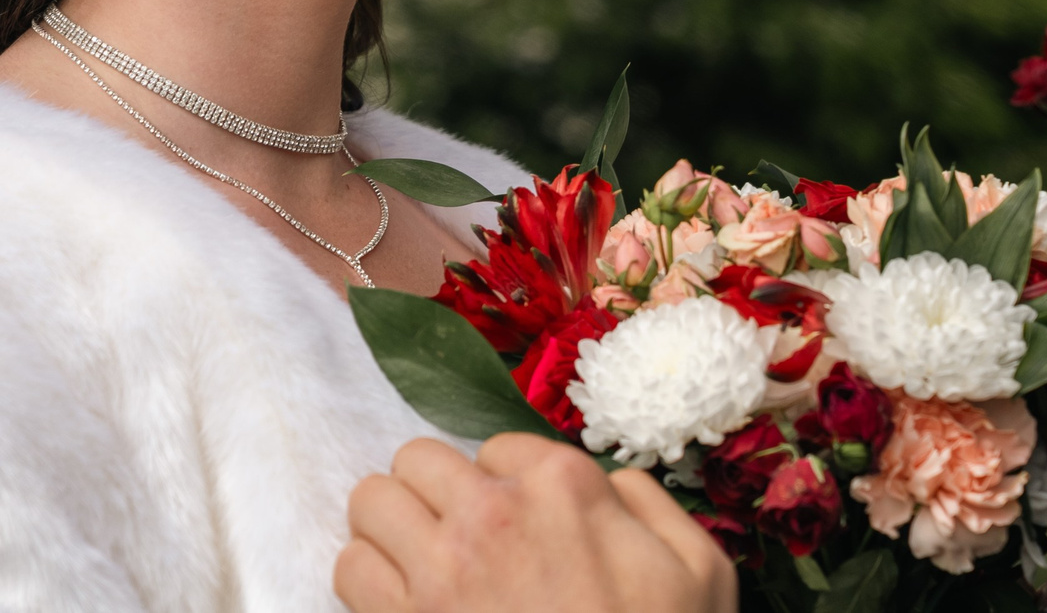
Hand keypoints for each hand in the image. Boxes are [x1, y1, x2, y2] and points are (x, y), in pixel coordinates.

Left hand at [337, 433, 736, 612]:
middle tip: (456, 536)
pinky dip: (367, 581)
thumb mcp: (698, 572)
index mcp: (563, 487)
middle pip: (419, 459)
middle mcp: (491, 514)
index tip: (516, 527)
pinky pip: (349, 567)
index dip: (505, 488)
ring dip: (391, 528)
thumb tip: (607, 483)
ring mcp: (440, 568)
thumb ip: (646, 505)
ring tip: (418, 562)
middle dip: (435, 494)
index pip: (497, 449)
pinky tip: (401, 603)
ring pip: (372, 500)